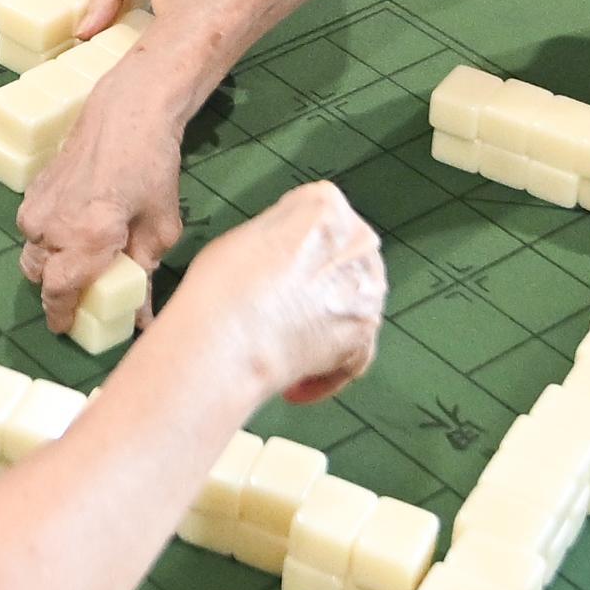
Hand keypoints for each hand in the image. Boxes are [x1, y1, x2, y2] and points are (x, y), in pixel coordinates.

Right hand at [14, 40, 194, 319]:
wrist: (127, 112)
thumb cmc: (152, 169)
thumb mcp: (160, 229)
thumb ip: (145, 275)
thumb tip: (142, 318)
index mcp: (87, 238)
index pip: (59, 292)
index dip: (61, 315)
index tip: (66, 328)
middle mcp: (54, 226)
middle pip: (40, 276)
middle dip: (57, 289)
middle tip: (79, 292)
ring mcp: (39, 206)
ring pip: (33, 251)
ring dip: (51, 262)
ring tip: (78, 257)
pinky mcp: (34, 188)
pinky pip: (33, 226)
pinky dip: (48, 236)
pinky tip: (74, 226)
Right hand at [151, 179, 380, 407]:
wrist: (225, 344)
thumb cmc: (222, 286)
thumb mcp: (242, 236)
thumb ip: (279, 236)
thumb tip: (286, 253)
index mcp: (325, 207)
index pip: (319, 215)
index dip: (297, 243)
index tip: (280, 262)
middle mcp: (359, 244)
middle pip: (344, 257)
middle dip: (320, 281)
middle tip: (285, 304)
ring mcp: (367, 294)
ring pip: (353, 303)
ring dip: (326, 323)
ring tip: (287, 346)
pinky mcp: (364, 339)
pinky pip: (353, 352)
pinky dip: (328, 368)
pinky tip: (298, 383)